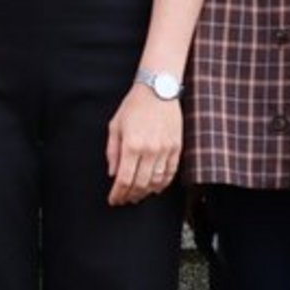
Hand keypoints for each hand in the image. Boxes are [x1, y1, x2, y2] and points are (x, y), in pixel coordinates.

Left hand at [104, 84, 182, 206]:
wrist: (158, 90)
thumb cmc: (134, 106)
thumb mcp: (115, 126)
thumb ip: (112, 151)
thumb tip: (113, 173)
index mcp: (132, 145)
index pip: (124, 179)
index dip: (118, 194)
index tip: (114, 199)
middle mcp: (150, 150)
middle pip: (140, 184)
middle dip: (130, 196)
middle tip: (124, 199)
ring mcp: (165, 150)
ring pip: (156, 182)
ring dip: (146, 192)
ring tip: (137, 195)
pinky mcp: (176, 147)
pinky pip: (171, 172)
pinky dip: (163, 184)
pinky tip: (155, 187)